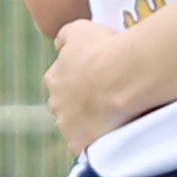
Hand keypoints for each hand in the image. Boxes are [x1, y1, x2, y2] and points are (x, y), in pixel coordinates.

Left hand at [41, 17, 160, 142]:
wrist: (122, 77)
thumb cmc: (103, 49)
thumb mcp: (79, 29)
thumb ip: (64, 37)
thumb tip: (59, 45)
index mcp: (54, 79)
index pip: (62, 84)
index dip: (80, 83)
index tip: (98, 80)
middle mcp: (55, 105)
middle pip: (68, 109)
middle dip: (84, 106)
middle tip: (109, 99)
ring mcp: (68, 128)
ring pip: (78, 129)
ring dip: (93, 124)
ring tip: (117, 118)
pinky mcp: (82, 146)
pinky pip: (90, 147)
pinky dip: (101, 142)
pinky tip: (117, 133)